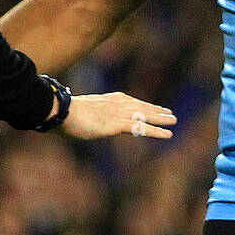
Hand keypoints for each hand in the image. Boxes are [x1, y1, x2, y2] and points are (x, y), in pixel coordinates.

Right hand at [60, 92, 176, 139]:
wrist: (60, 111)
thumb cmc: (62, 113)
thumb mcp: (76, 113)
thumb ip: (83, 116)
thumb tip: (76, 119)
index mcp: (106, 100)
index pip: (129, 101)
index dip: (142, 104)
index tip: (152, 106)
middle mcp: (116, 104)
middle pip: (140, 106)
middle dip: (155, 110)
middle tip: (170, 113)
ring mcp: (118, 113)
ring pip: (145, 115)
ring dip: (161, 119)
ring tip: (174, 121)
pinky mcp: (118, 124)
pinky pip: (141, 128)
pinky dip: (156, 131)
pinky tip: (168, 134)